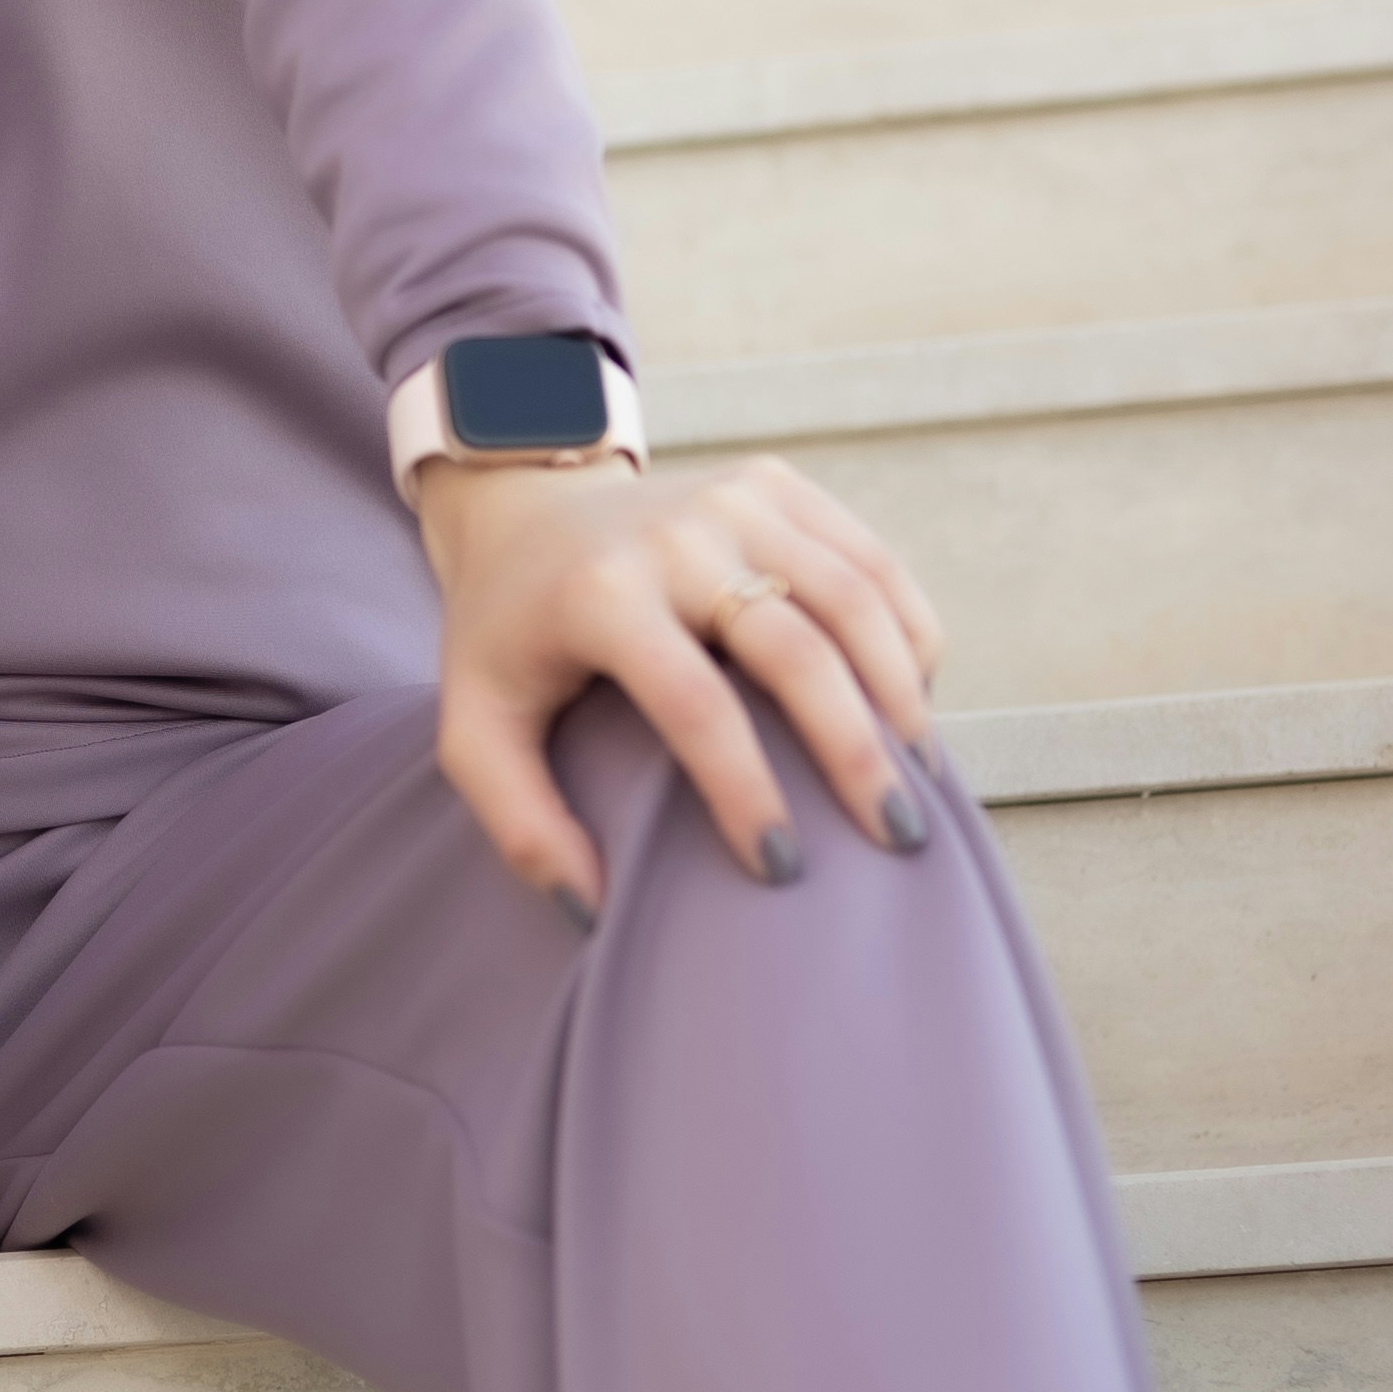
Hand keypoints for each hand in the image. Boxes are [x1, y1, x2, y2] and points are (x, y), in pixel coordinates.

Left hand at [419, 446, 946, 912]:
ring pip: (855, 598)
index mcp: (599, 594)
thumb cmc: (506, 636)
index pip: (696, 705)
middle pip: (798, 649)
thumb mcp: (475, 728)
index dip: (745, 790)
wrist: (520, 505)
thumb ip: (521, 823)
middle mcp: (676, 535)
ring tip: (917, 781)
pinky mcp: (775, 484)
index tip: (778, 867)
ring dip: (901, 696)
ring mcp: (734, 498)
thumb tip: (596, 907)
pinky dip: (906, 632)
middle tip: (896, 836)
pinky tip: (910, 703)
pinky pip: (871, 560)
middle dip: (856, 751)